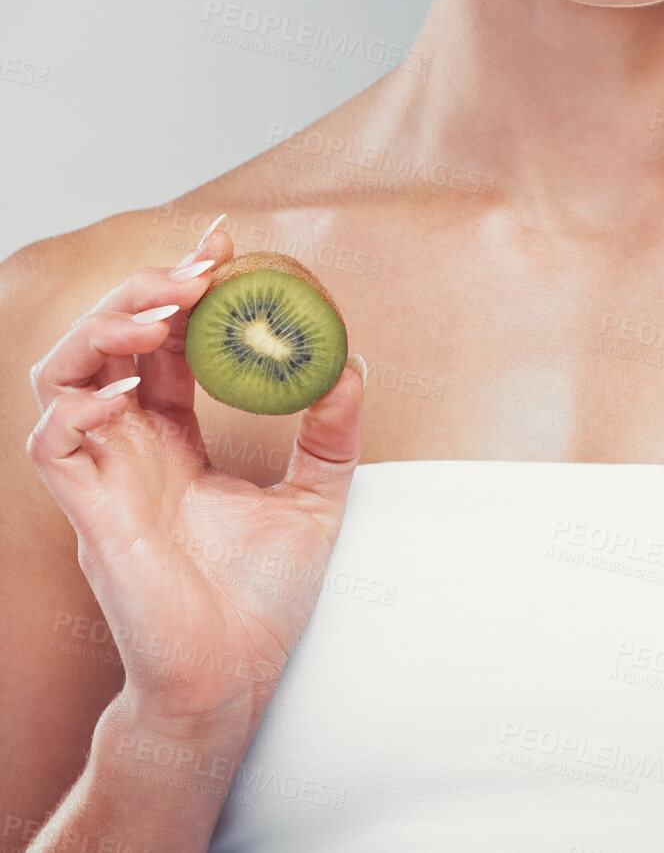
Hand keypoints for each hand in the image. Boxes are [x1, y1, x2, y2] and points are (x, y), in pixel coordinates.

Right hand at [25, 231, 364, 733]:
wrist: (234, 679)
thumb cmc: (262, 600)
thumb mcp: (317, 498)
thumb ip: (331, 432)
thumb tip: (351, 362)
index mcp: (174, 439)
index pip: (162, 343)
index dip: (181, 288)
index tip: (222, 245)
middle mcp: (131, 447)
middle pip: (108, 340)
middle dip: (143, 290)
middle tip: (198, 269)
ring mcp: (104, 475)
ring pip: (63, 373)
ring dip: (104, 329)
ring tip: (161, 312)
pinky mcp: (89, 512)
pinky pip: (52, 442)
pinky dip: (78, 404)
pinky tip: (129, 389)